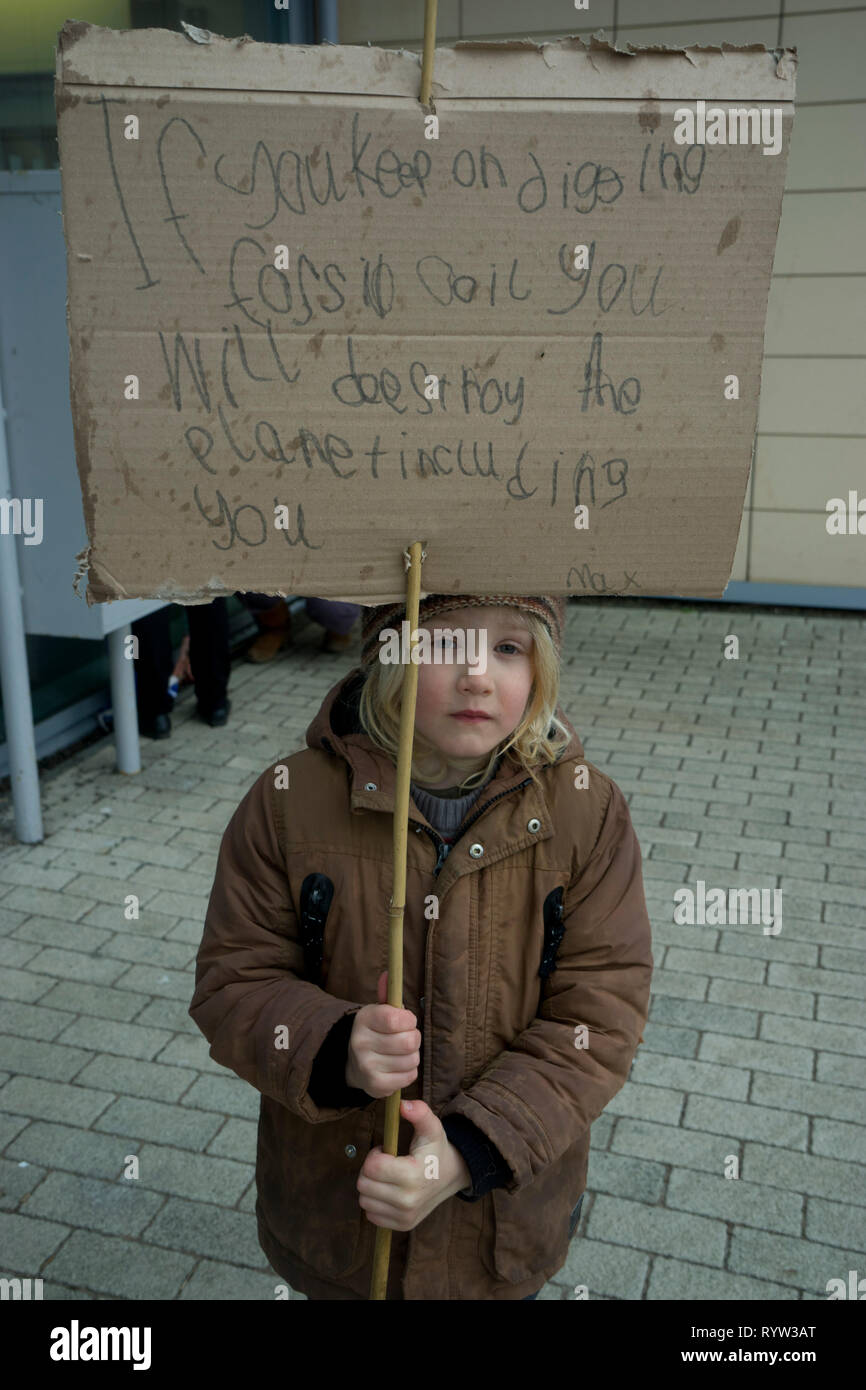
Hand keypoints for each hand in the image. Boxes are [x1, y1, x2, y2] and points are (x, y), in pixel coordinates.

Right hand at [345, 970, 420, 1098]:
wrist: (354, 1062)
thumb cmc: (375, 1032)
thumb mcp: (379, 1011)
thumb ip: (388, 994)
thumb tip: (389, 974)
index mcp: (364, 1019)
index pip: (397, 1019)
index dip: (409, 1020)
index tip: (407, 1022)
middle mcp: (361, 1043)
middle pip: (409, 1042)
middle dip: (414, 1038)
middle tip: (406, 1038)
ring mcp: (366, 1066)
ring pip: (412, 1060)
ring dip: (412, 1056)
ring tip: (400, 1053)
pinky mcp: (375, 1086)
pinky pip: (409, 1077)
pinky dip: (409, 1072)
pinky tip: (397, 1067)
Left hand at [356, 1099, 471, 1231]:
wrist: (452, 1176)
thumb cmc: (436, 1149)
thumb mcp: (432, 1127)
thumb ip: (419, 1113)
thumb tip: (402, 1105)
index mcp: (413, 1176)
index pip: (371, 1168)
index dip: (374, 1155)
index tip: (386, 1151)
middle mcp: (408, 1201)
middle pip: (364, 1185)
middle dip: (370, 1169)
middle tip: (386, 1163)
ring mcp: (405, 1216)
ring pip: (364, 1200)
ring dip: (372, 1186)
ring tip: (389, 1176)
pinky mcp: (402, 1225)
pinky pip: (371, 1215)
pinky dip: (375, 1202)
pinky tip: (390, 1191)